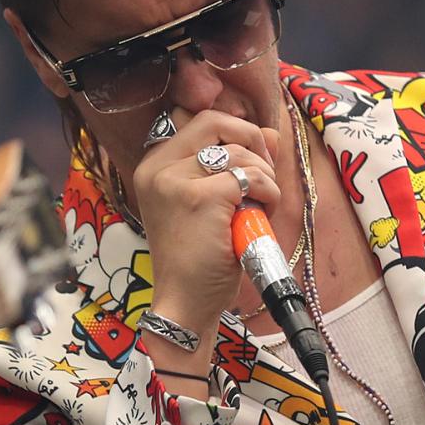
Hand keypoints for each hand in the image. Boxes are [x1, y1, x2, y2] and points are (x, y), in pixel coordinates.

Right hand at [125, 108, 283, 345]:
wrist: (185, 304)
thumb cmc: (198, 258)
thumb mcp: (213, 203)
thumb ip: (234, 164)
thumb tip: (270, 134)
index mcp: (154, 166)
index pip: (200, 120)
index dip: (234, 131)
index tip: (251, 158)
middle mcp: (158, 167)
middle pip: (217, 121)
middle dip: (252, 142)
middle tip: (261, 177)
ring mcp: (176, 181)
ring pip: (240, 152)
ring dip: (264, 178)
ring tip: (258, 208)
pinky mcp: (201, 198)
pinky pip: (251, 178)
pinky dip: (268, 194)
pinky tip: (261, 216)